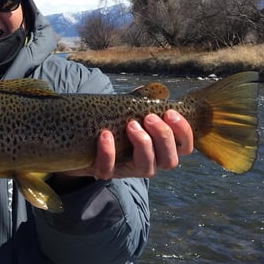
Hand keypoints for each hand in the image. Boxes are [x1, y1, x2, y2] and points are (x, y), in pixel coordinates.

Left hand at [62, 110, 193, 179]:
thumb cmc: (113, 124)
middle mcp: (148, 162)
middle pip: (170, 160)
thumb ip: (138, 102)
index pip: (184, 147)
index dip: (183, 132)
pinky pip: (109, 168)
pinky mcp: (104, 172)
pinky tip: (105, 134)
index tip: (170, 112)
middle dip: (163, 136)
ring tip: (131, 125)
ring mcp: (127, 170)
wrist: (80, 141)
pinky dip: (108, 152)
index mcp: (159, 148)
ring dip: (143, 144)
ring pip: (147, 168)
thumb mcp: (127, 112)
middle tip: (149, 117)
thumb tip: (147, 91)